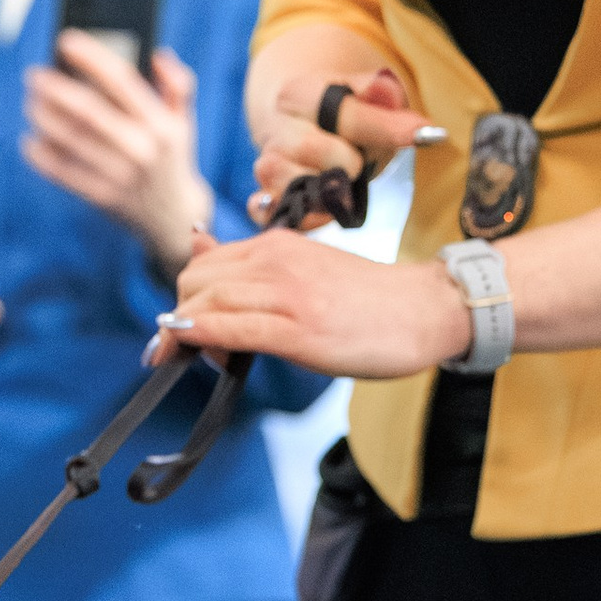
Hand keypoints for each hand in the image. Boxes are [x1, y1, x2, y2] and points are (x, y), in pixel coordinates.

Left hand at [21, 37, 210, 273]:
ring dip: (45, 117)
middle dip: (56, 89)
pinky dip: (43, 157)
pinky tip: (29, 141)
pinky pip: (64, 174)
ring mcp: (120, 175)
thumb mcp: (184, 121)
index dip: (91, 58)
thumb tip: (158, 55)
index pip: (122, 81)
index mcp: (161, 124)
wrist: (174, 216)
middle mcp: (141, 149)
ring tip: (30, 102)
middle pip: (89, 111)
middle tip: (34, 75)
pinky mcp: (102, 197)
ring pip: (72, 140)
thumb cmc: (173, 157)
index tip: (65, 41)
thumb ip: (178, 85)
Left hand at [155, 224, 472, 381]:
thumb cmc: (364, 298)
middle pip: (196, 282)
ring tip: (183, 359)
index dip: (185, 299)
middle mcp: (276, 261)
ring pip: (210, 302)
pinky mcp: (300, 330)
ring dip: (182, 333)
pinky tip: (184, 342)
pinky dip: (202, 334)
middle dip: (178, 316)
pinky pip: (236, 328)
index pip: (203, 264)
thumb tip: (196, 241)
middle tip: (182, 351)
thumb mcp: (303, 266)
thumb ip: (250, 261)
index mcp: (276, 245)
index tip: (183, 329)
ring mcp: (288, 295)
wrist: (422, 310)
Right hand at [247, 68, 435, 228]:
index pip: (344, 113)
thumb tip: (387, 90)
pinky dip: (303, 216)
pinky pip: (277, 214)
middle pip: (322, 153)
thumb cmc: (343, 117)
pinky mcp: (266, 200)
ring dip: (332, 193)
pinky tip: (322, 210)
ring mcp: (267, 168)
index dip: (387, 126)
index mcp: (297, 95)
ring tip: (344, 186)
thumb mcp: (367, 96)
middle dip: (352, 162)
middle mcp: (276, 130)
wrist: (307, 133)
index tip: (422, 133)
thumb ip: (382, 92)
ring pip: (300, 187)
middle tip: (360, 163)